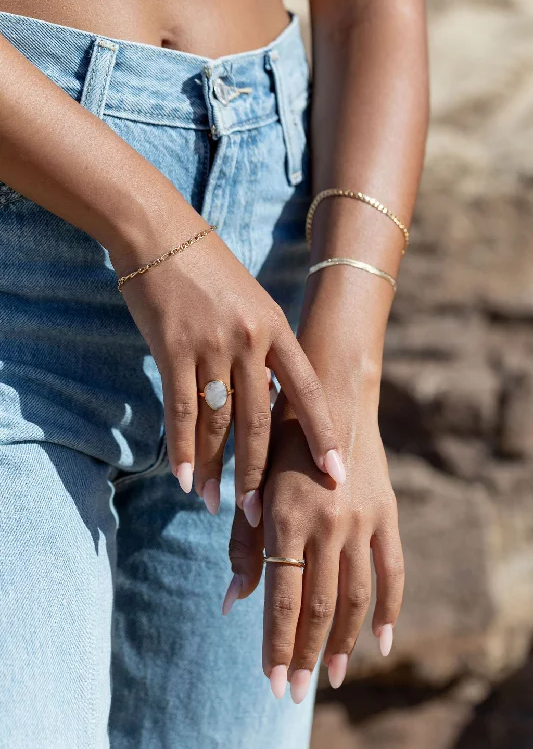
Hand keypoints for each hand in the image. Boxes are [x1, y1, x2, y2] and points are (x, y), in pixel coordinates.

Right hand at [112, 209, 344, 518]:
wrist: (160, 233)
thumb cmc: (208, 271)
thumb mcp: (251, 304)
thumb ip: (265, 349)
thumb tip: (273, 399)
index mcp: (276, 329)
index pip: (307, 391)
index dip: (324, 433)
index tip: (337, 473)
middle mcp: (250, 340)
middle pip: (260, 420)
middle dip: (261, 472)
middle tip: (261, 515)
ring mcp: (211, 344)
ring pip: (218, 423)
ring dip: (215, 469)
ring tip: (212, 504)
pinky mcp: (172, 349)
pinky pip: (181, 411)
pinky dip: (182, 449)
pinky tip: (182, 477)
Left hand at [225, 383, 403, 702]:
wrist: (332, 395)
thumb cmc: (279, 441)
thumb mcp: (255, 486)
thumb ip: (244, 544)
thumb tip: (232, 603)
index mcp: (286, 517)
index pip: (282, 598)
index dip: (276, 644)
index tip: (270, 681)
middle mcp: (326, 524)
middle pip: (319, 606)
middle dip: (304, 654)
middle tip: (294, 692)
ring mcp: (361, 520)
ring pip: (355, 597)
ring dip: (345, 643)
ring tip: (334, 677)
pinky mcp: (387, 514)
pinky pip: (393, 572)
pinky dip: (388, 610)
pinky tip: (381, 643)